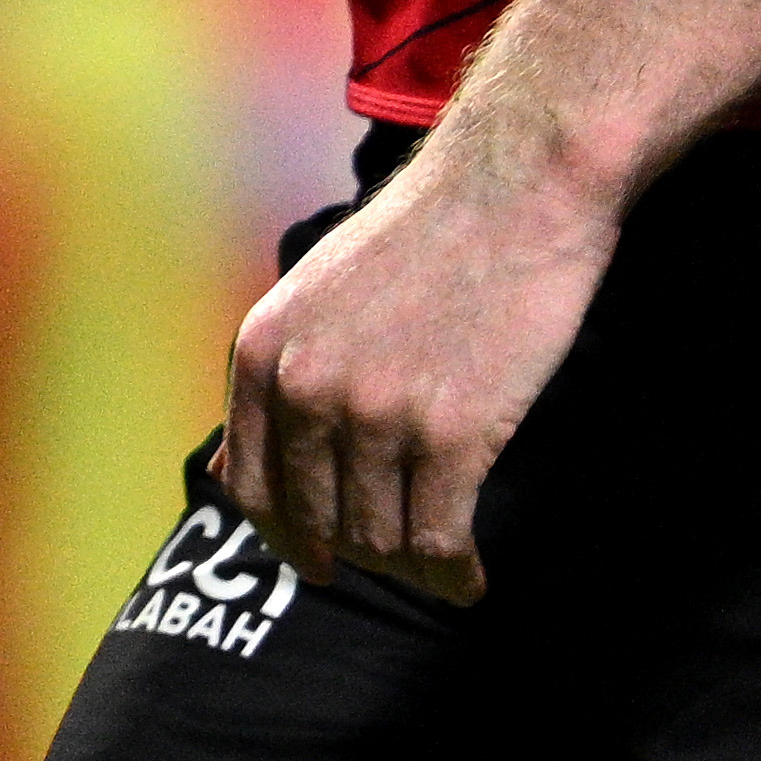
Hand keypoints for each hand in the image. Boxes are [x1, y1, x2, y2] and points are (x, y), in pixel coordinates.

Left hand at [222, 120, 628, 597]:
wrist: (520, 179)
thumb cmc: (434, 227)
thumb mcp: (320, 289)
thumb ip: (284, 374)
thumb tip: (239, 470)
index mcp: (264, 353)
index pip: (251, 489)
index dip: (286, 538)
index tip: (320, 561)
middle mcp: (306, 390)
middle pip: (321, 522)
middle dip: (361, 553)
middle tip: (402, 559)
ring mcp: (376, 416)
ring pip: (382, 541)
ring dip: (413, 568)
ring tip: (445, 568)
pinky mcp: (450, 435)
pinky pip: (439, 543)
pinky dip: (455, 577)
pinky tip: (472, 581)